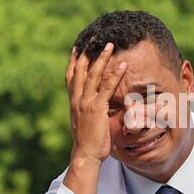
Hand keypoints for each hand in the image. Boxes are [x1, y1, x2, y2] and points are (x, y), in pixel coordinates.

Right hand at [63, 43, 126, 193]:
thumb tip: (92, 108)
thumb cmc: (87, 142)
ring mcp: (86, 102)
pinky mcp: (96, 108)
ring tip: (110, 45)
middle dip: (87, 52)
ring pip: (93, 74)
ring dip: (102, 58)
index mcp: (73, 102)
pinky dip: (115, 75)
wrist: (85, 155)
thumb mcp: (84, 123)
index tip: (77, 48)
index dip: (73, 61)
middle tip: (93, 38)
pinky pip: (106, 87)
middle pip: (80, 70)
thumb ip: (86, 112)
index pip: (71, 77)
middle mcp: (77, 99)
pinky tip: (123, 65)